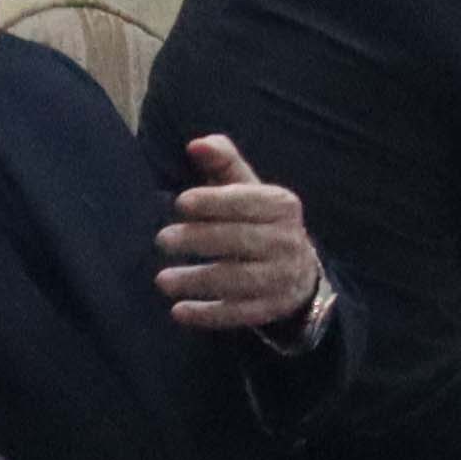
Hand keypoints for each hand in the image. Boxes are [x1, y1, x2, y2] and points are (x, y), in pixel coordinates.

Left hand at [156, 132, 325, 336]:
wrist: (298, 270)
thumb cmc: (258, 221)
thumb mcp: (247, 188)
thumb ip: (222, 162)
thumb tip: (196, 144)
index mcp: (282, 205)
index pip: (247, 201)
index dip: (213, 202)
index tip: (180, 203)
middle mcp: (288, 241)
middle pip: (240, 240)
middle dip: (199, 240)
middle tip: (162, 240)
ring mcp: (281, 278)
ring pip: (238, 280)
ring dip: (198, 280)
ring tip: (162, 280)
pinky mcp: (270, 308)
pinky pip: (239, 313)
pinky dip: (208, 314)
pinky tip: (179, 311)